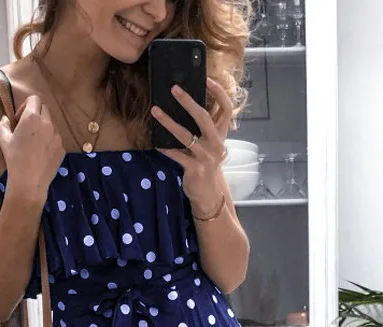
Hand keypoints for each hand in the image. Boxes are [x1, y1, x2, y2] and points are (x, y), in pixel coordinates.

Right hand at [0, 93, 65, 205]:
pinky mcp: (62, 148)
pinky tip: (41, 154)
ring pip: (51, 124)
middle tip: (27, 129)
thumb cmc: (14, 159)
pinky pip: (56, 139)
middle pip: (44, 109)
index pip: (34, 99)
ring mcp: (57, 136)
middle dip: (36, 114)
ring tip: (34, 143)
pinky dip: (49, 141)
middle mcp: (47, 123)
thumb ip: (2, 124)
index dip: (26, 106)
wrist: (29, 182)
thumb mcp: (3, 140)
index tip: (20, 119)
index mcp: (32, 117)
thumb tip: (5, 118)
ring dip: (43, 128)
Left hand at [151, 78, 232, 216]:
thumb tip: (186, 103)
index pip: (227, 108)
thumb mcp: (210, 143)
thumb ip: (204, 127)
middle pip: (204, 117)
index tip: (207, 79)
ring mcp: (206, 156)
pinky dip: (166, 148)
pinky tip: (156, 142)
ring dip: (168, 122)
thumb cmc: (205, 163)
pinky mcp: (194, 169)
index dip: (219, 93)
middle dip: (189, 102)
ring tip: (155, 110)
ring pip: (186, 135)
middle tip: (174, 88)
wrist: (208, 193)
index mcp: (221, 133)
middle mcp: (216, 143)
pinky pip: (177, 155)